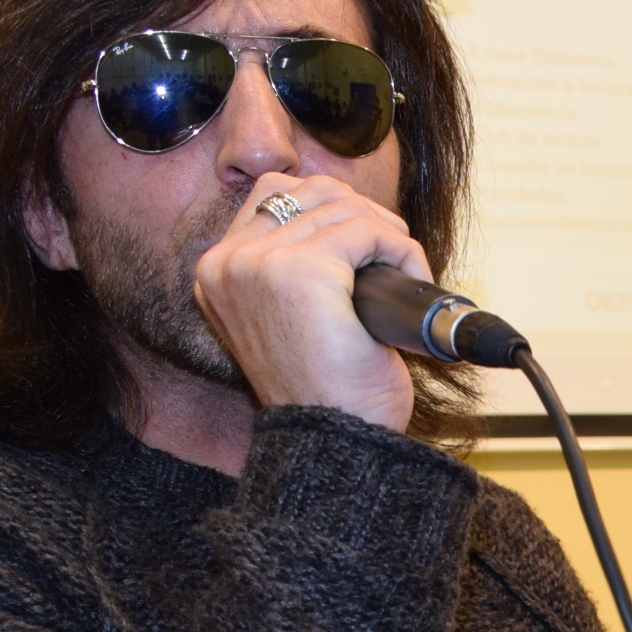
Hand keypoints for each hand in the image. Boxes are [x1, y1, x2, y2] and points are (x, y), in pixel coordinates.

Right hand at [192, 172, 427, 431]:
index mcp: (218, 272)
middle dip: (364, 214)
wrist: (339, 442)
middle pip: (311, 190)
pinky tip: (413, 280)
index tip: (367, 244)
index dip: (333, 207)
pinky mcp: (300, 271)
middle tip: (394, 256)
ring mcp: (258, 264)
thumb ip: (295, 262)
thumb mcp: (296, 317)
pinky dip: (402, 251)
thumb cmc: (329, 391)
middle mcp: (227, 264)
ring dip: (390, 236)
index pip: (273, 191)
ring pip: (345, 208)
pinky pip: (368, 231)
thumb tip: (348, 210)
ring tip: (408, 277)